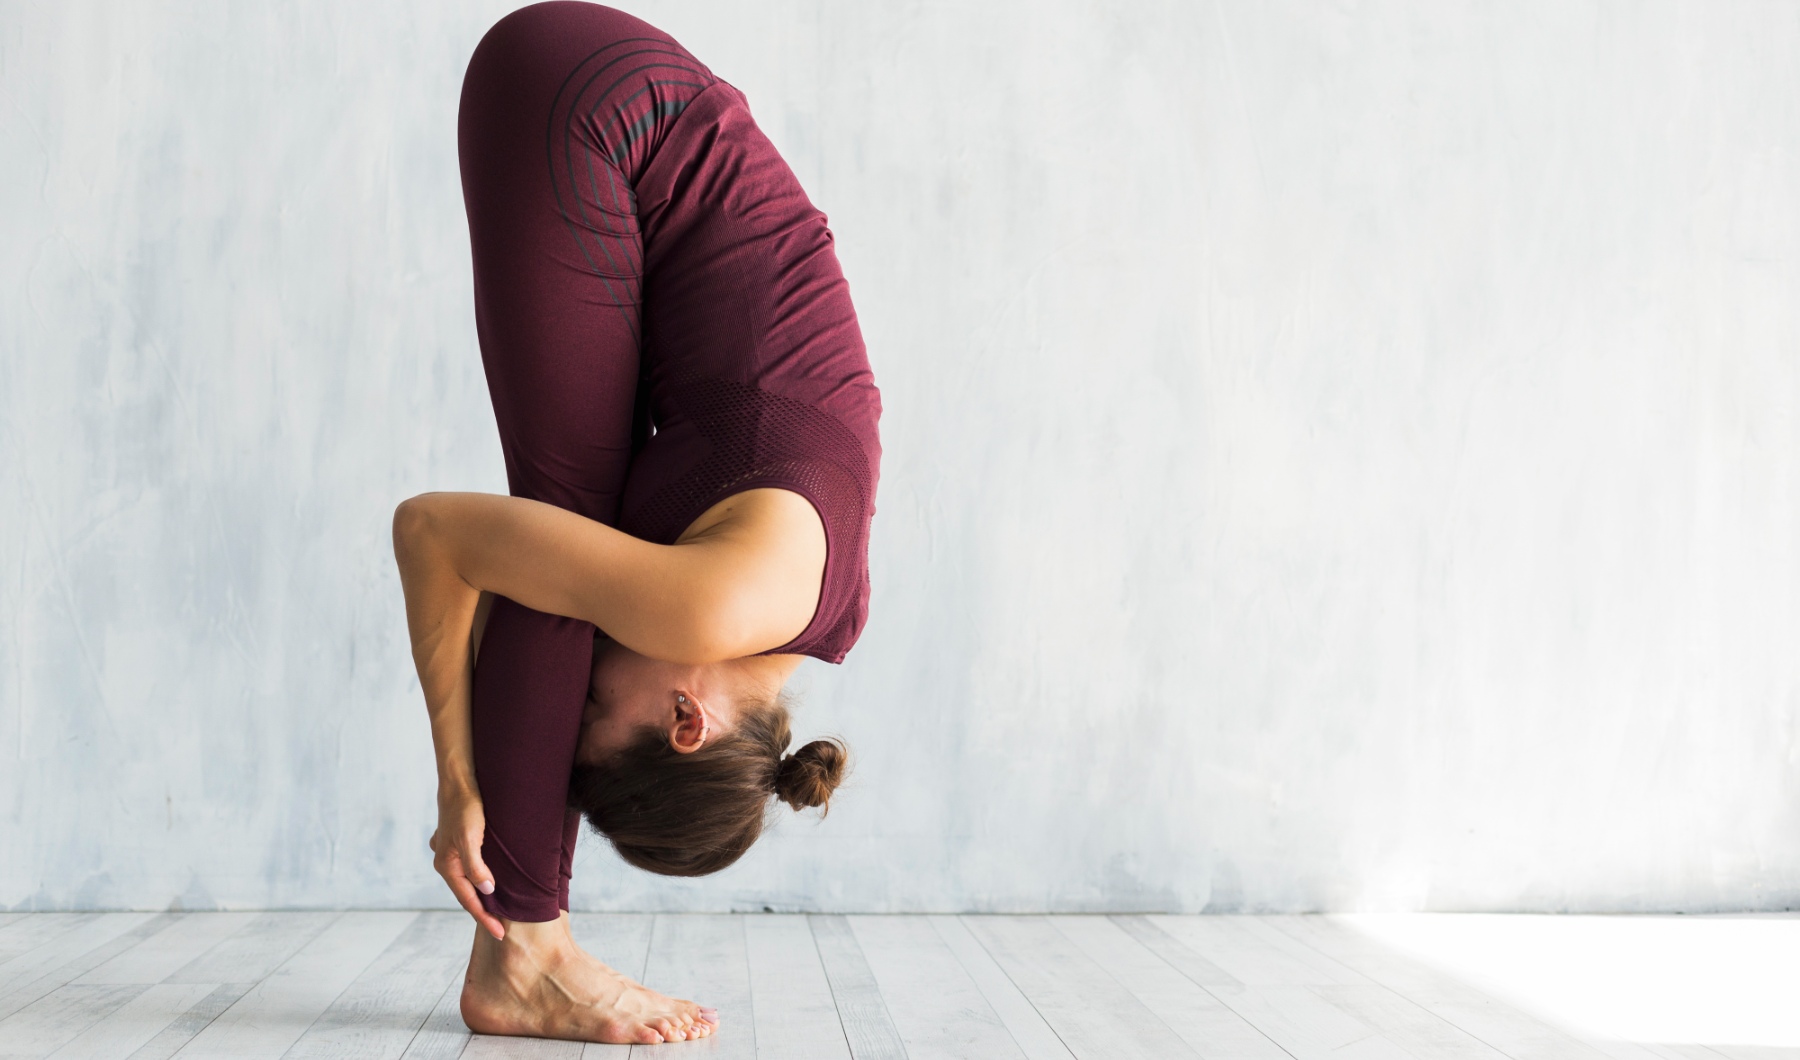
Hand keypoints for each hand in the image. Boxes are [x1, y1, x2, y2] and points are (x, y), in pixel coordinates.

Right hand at [431, 791, 505, 939]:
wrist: (458, 782)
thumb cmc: (466, 808)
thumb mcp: (470, 837)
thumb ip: (476, 865)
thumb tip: (486, 891)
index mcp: (447, 866)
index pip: (469, 901)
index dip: (486, 918)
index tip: (501, 933)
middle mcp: (445, 863)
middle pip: (467, 894)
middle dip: (484, 911)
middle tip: (503, 927)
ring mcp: (449, 853)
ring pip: (468, 881)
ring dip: (482, 895)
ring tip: (499, 910)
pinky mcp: (457, 844)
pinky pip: (469, 868)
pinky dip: (480, 879)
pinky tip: (489, 882)